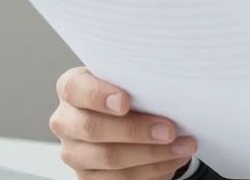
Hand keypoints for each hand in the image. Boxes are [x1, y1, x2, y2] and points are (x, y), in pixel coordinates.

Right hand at [50, 66, 197, 179]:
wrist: (130, 120)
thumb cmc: (130, 94)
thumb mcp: (130, 80)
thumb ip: (137, 80)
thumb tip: (167, 84)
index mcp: (72, 89)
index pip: (75, 88)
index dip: (98, 95)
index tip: (124, 102)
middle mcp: (67, 121)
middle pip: (93, 128)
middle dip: (135, 130)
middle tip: (169, 129)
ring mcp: (75, 152)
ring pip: (109, 158)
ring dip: (152, 153)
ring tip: (183, 146)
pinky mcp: (88, 177)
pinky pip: (119, 179)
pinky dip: (152, 169)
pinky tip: (173, 158)